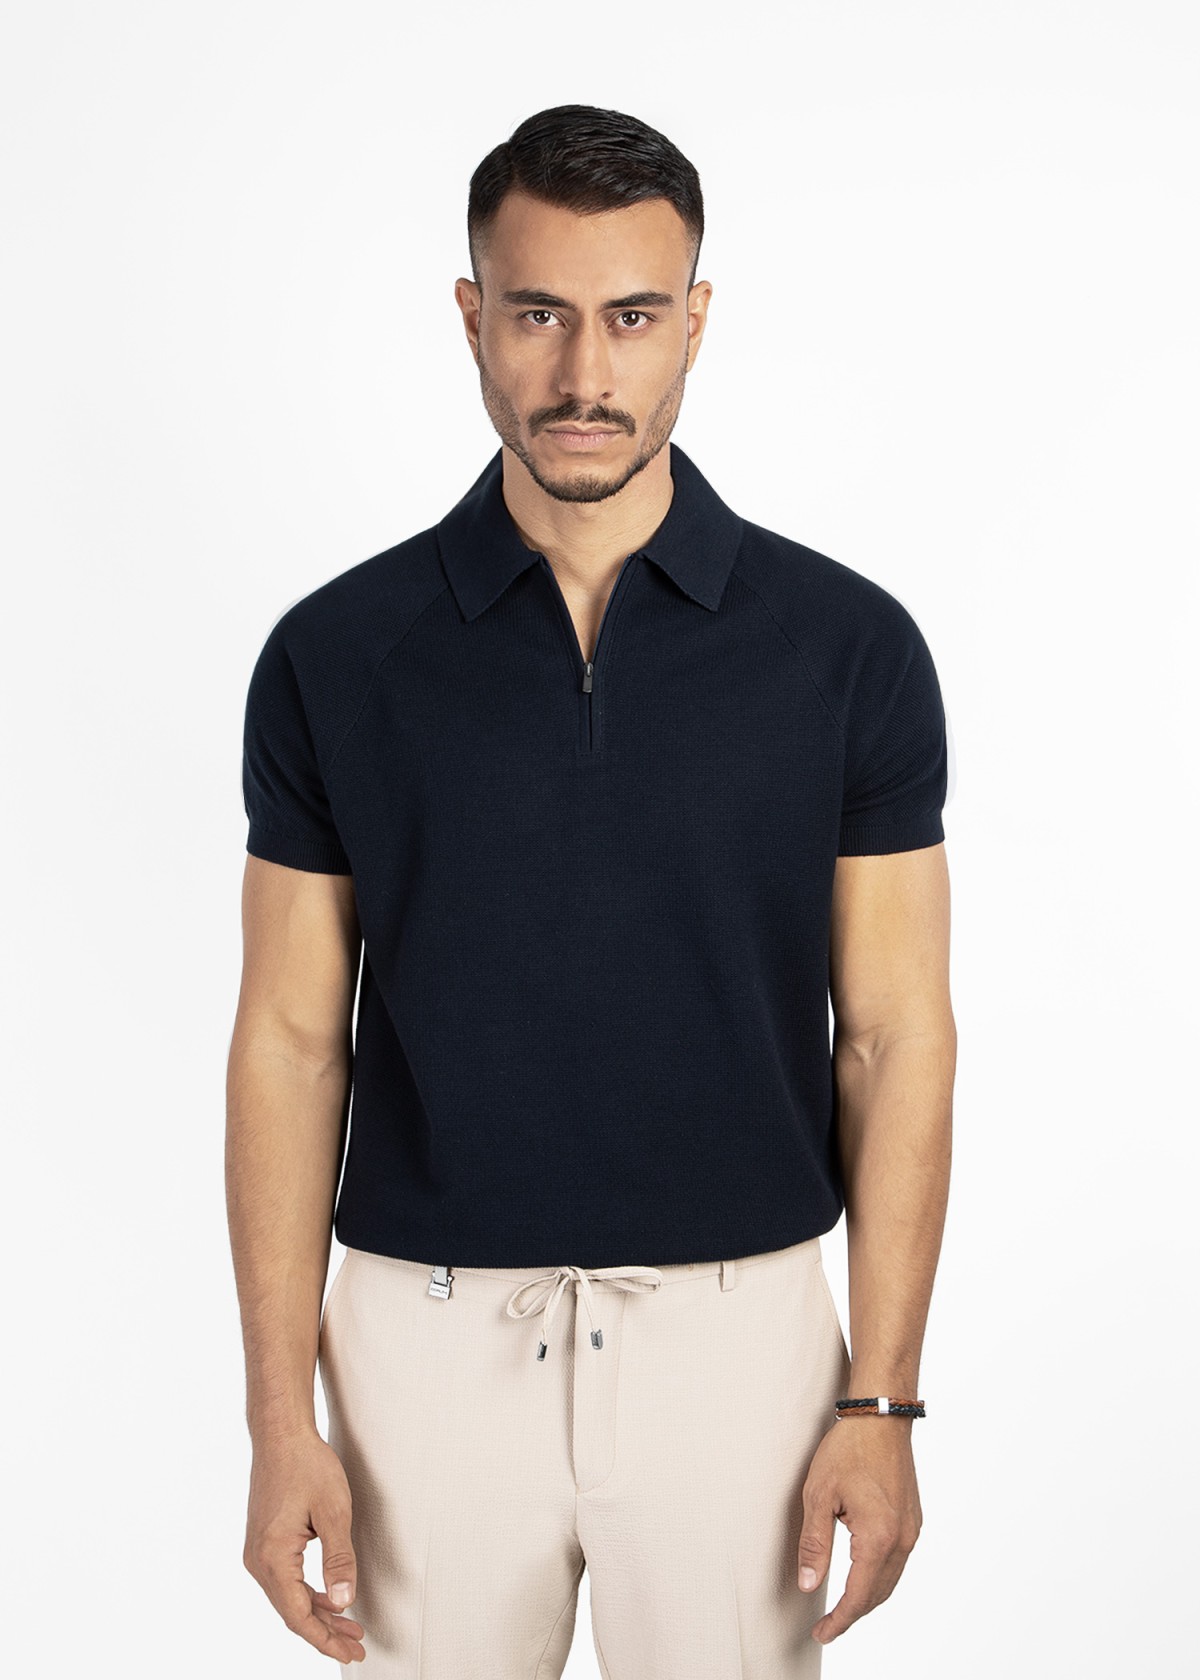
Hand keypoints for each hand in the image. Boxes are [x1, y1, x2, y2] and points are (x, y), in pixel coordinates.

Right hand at [243, 1428, 365, 1662]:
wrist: (281, 1434)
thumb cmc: (307, 1464)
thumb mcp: (334, 1511)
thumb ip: (339, 1559)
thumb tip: (344, 1603)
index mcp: (273, 1557)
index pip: (299, 1615)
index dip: (325, 1639)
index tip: (350, 1651)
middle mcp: (258, 1560)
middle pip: (292, 1612)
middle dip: (325, 1632)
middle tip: (356, 1645)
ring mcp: (257, 1552)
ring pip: (288, 1598)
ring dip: (318, 1614)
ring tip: (349, 1626)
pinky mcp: (263, 1543)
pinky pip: (285, 1581)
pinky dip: (308, 1594)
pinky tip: (329, 1598)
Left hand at [796, 1418, 922, 1643]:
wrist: (881, 1419)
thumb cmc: (849, 1450)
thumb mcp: (819, 1495)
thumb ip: (814, 1544)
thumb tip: (809, 1585)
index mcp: (878, 1537)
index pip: (858, 1595)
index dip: (839, 1620)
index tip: (821, 1633)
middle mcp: (902, 1539)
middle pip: (878, 1594)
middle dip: (852, 1614)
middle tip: (827, 1626)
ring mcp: (911, 1530)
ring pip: (890, 1580)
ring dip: (867, 1597)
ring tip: (841, 1607)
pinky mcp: (912, 1520)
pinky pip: (898, 1561)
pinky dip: (879, 1577)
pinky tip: (862, 1575)